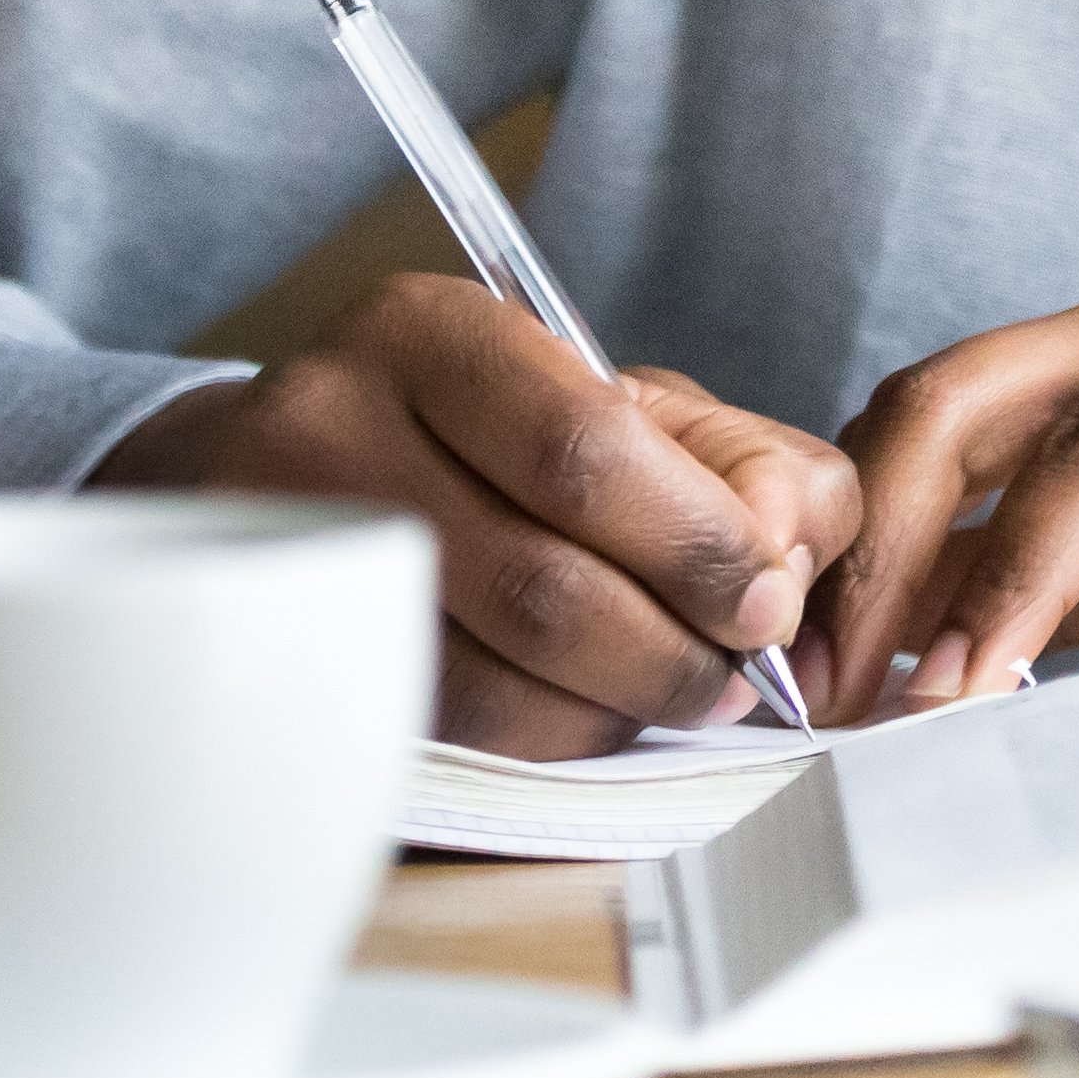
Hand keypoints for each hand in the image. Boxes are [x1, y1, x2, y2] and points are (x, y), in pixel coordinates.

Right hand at [91, 273, 859, 756]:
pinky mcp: (290, 666)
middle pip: (541, 584)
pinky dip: (547, 744)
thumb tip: (789, 557)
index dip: (698, 543)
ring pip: (492, 687)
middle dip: (672, 648)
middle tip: (736, 672)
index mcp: (429, 333)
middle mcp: (332, 430)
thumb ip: (738, 459)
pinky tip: (588, 713)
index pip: (583, 450)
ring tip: (674, 693)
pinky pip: (446, 740)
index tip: (768, 597)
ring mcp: (295, 560)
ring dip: (617, 711)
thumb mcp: (621, 402)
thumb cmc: (494, 440)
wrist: (288, 478)